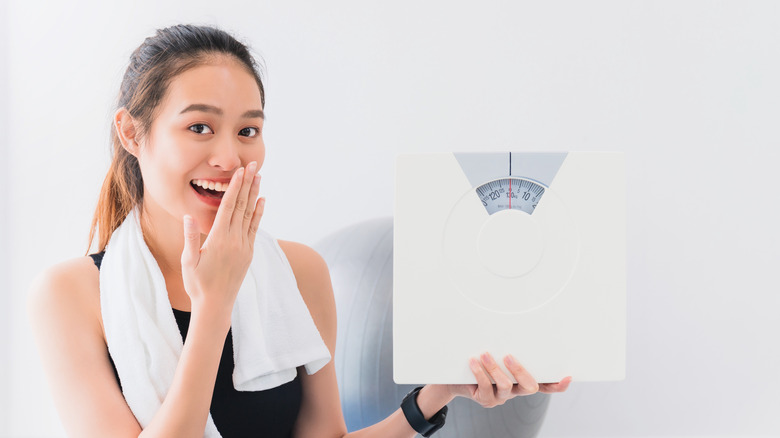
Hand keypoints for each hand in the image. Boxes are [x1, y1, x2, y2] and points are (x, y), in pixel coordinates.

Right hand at [180, 161, 263, 312]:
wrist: (216, 305)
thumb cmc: (198, 284)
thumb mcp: (188, 262)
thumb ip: (190, 239)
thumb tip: (187, 216)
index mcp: (219, 239)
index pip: (228, 207)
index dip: (235, 188)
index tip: (240, 172)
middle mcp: (235, 240)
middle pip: (243, 206)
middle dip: (248, 184)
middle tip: (254, 165)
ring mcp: (244, 246)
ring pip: (250, 214)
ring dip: (255, 194)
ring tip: (259, 177)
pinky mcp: (249, 252)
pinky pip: (255, 228)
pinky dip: (258, 213)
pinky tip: (262, 201)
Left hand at [447, 353, 571, 407]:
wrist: (457, 377)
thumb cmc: (481, 361)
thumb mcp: (496, 352)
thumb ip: (507, 345)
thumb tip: (512, 322)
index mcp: (523, 379)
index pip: (546, 385)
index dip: (557, 384)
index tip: (567, 376)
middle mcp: (516, 390)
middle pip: (529, 387)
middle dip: (520, 371)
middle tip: (508, 356)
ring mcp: (502, 397)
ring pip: (505, 386)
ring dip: (494, 369)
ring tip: (484, 354)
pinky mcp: (486, 399)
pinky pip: (486, 388)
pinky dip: (479, 373)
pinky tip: (473, 361)